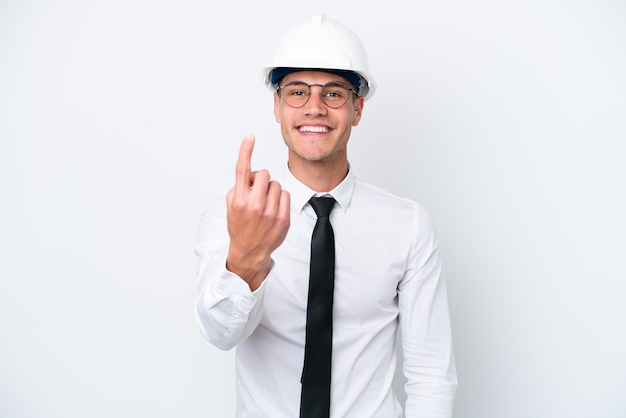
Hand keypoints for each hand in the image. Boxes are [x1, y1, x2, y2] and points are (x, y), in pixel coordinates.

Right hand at [225, 134, 290, 290]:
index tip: (250, 137)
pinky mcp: (282, 218)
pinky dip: (280, 199)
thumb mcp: (232, 205)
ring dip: (271, 190)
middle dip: (261, 180)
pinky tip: (274, 209)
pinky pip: (286, 195)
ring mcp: (270, 212)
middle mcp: (254, 205)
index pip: (242, 170)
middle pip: (264, 174)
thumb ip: (240, 186)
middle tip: (257, 191)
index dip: (245, 150)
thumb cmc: (240, 225)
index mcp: (239, 199)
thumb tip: (253, 175)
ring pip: (276, 184)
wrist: (249, 251)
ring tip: (265, 204)